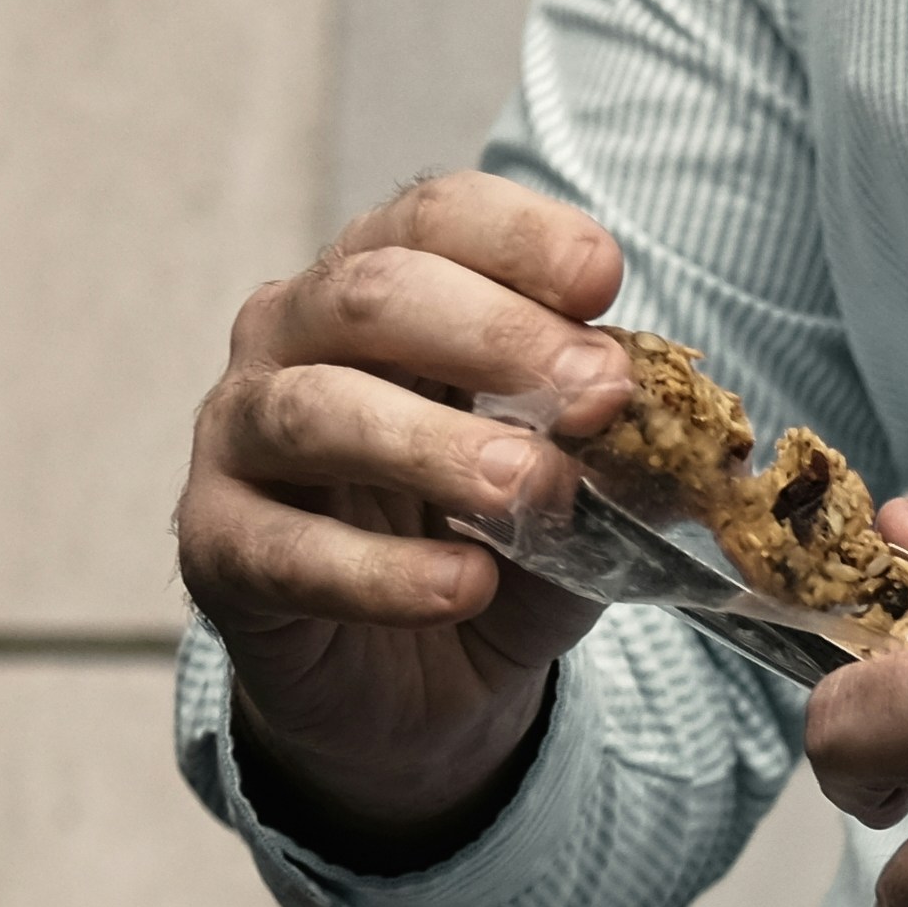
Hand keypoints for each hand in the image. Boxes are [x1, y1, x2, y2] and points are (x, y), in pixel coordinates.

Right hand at [179, 174, 639, 859]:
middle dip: (496, 336)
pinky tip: (467, 588)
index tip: (604, 282)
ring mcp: (241, 438)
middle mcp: (291, 339)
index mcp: (380, 293)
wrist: (419, 687)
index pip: (432, 219)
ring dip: (436, 444)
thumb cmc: (491, 550)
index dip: (517, 240)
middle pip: (370, 295)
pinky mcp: (218, 545)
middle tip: (600, 394)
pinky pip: (287, 549)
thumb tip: (689, 430)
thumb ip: (622, 454)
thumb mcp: (581, 495)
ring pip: (317, 410)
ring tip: (535, 488)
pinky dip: (385, 574)